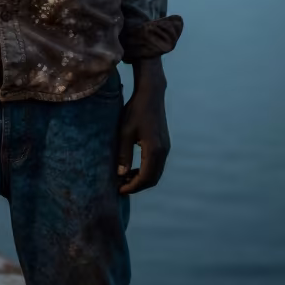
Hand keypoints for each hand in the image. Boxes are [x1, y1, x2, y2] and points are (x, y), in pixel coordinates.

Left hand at [117, 57, 170, 195]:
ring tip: (123, 178)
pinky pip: (156, 165)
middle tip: (120, 186)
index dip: (132, 187)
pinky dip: (145, 171)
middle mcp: (163, 151)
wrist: (151, 94)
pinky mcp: (164, 144)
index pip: (145, 178)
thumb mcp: (124, 132)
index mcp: (154, 150)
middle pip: (152, 179)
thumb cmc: (135, 110)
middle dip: (136, 186)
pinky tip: (132, 168)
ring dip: (141, 179)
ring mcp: (166, 148)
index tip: (118, 190)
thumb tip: (120, 175)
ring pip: (155, 173)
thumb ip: (123, 154)